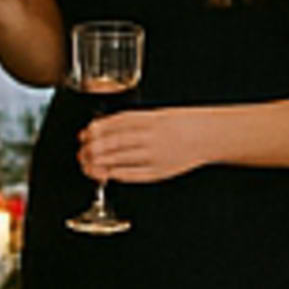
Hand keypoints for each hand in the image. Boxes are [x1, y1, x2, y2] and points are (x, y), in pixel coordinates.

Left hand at [80, 103, 220, 184]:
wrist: (207, 136)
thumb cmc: (182, 123)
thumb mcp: (157, 114)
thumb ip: (132, 122)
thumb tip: (103, 128)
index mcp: (150, 119)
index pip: (115, 125)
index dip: (95, 131)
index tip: (84, 135)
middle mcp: (151, 137)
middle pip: (114, 143)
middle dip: (93, 149)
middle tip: (82, 152)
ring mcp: (155, 156)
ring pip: (120, 160)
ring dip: (100, 163)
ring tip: (87, 165)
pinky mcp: (159, 171)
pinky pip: (133, 175)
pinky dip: (117, 175)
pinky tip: (107, 174)